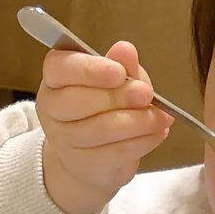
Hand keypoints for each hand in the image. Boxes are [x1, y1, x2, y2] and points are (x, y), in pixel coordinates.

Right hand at [36, 41, 172, 213]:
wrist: (94, 152)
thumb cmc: (105, 104)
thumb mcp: (117, 78)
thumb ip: (121, 64)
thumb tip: (125, 49)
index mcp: (55, 77)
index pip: (60, 68)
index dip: (89, 70)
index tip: (119, 72)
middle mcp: (52, 107)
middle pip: (76, 101)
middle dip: (117, 97)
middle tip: (146, 94)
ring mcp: (63, 139)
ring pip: (99, 129)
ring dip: (138, 122)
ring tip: (162, 117)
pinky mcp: (83, 164)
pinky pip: (115, 152)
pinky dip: (142, 141)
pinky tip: (157, 132)